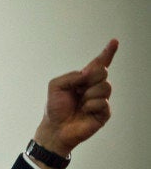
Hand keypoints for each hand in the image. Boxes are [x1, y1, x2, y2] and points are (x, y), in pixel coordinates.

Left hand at [34, 39, 118, 162]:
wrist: (55, 127)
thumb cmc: (55, 107)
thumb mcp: (56, 85)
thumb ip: (71, 75)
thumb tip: (88, 74)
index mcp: (83, 79)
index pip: (98, 64)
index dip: (107, 53)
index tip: (114, 41)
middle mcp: (94, 87)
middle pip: (103, 72)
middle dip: (91, 78)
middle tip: (78, 90)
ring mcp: (100, 100)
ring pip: (105, 87)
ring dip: (89, 94)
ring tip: (80, 103)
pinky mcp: (104, 113)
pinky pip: (103, 102)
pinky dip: (90, 105)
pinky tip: (84, 111)